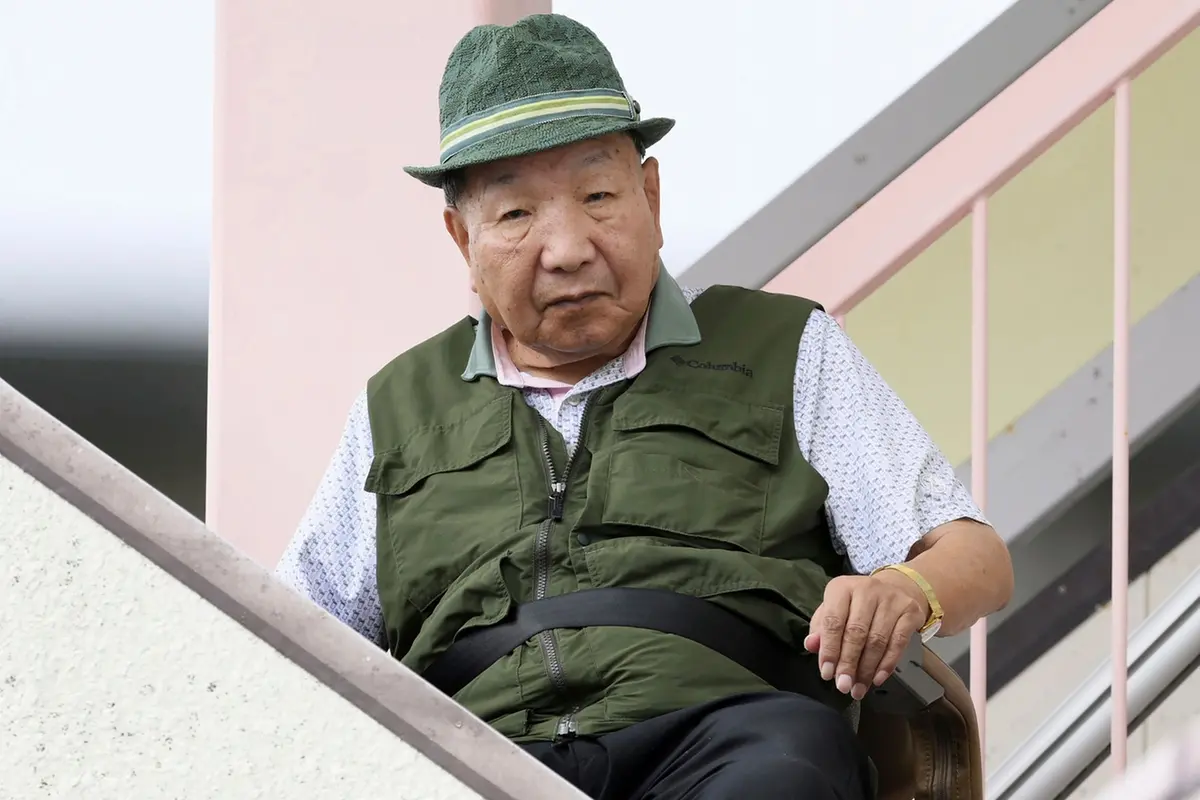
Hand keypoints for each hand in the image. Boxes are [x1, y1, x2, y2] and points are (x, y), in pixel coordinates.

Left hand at [803, 573, 928, 700]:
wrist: (895, 588)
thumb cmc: (857, 604)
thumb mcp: (834, 610)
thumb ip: (820, 628)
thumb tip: (811, 646)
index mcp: (841, 588)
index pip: (833, 621)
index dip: (829, 650)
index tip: (827, 674)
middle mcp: (867, 590)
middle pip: (856, 633)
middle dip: (848, 663)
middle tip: (843, 686)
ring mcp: (891, 599)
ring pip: (877, 640)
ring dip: (866, 669)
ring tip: (858, 688)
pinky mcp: (910, 612)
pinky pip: (898, 643)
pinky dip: (887, 664)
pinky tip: (877, 678)